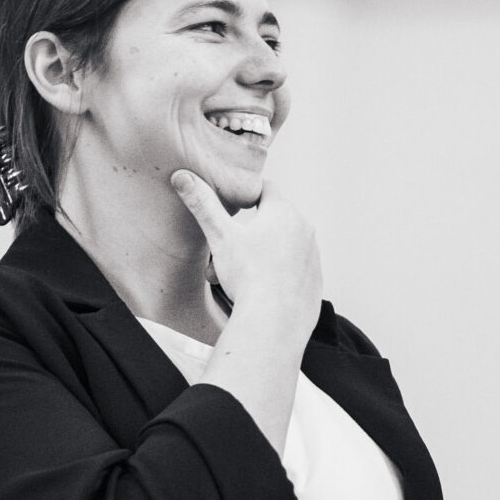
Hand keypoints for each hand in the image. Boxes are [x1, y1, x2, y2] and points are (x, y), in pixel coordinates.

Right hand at [170, 171, 320, 329]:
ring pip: (282, 247)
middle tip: (225, 252)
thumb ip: (203, 204)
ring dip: (261, 255)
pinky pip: (294, 270)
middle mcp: (305, 230)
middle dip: (248, 233)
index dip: (248, 193)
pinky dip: (278, 275)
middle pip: (272, 221)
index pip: (267, 189)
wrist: (274, 322)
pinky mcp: (315, 281)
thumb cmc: (248, 276)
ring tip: (237, 276)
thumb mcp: (220, 236)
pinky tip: (261, 289)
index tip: (236, 202)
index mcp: (284, 212)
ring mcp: (314, 256)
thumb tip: (183, 176)